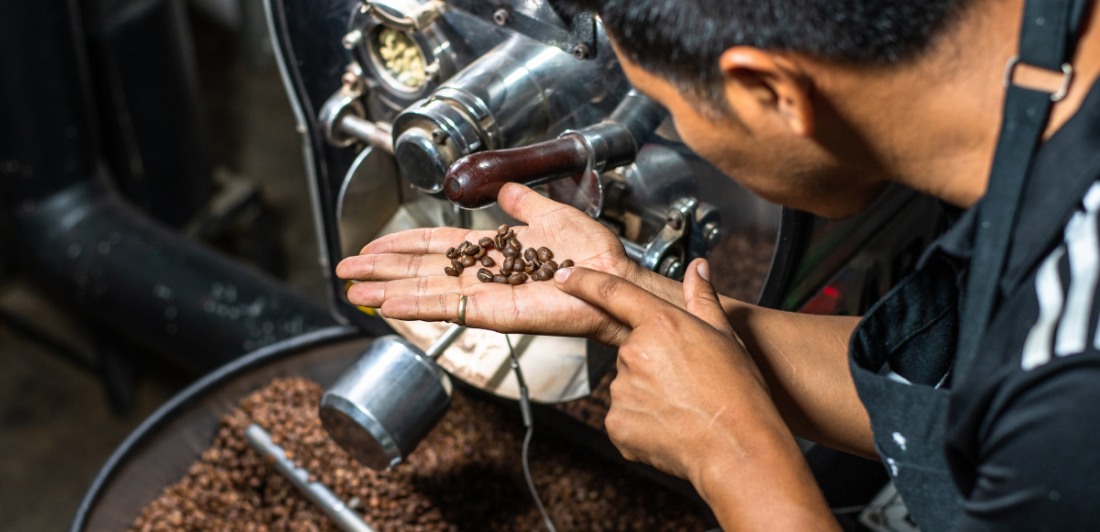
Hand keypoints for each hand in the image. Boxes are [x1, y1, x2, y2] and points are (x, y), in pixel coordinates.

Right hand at [336, 184, 643, 344]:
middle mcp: (482, 276)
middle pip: (420, 271)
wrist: (612, 275)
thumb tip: (505, 189)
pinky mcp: (495, 313)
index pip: (435, 248)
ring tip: (354, 291)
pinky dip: (416, 306)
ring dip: (387, 291)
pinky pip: (449, 309)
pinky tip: (388, 304)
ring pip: (426, 292)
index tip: (371, 246)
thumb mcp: (550, 214)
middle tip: (345, 270)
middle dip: (381, 270)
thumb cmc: (592, 252)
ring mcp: (485, 296)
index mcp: (491, 251)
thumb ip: (523, 203)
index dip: (402, 246)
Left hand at [554, 259, 838, 530]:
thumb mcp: (726, 336)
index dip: (584, 281)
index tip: (564, 275)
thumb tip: (699, 268)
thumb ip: (703, 299)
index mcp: (660, 325)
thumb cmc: (737, 393)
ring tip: (683, 407)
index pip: (612, 293)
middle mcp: (634, 353)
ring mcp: (621, 390)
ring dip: (648, 393)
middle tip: (686, 381)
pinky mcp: (616, 423)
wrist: (736, 448)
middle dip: (652, 362)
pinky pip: (623, 416)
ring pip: (628, 385)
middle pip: (631, 351)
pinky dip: (642, 421)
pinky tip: (670, 426)